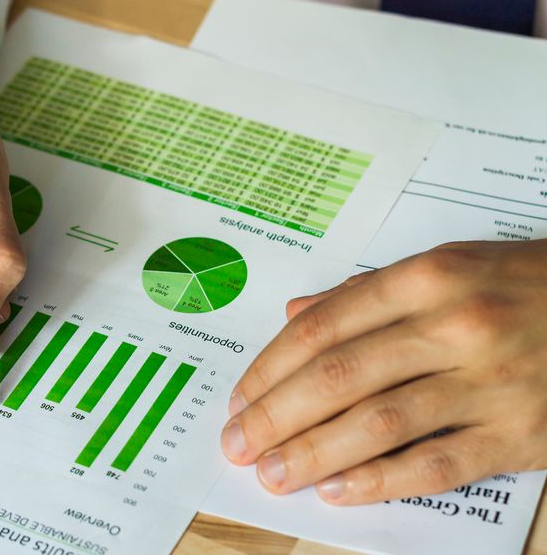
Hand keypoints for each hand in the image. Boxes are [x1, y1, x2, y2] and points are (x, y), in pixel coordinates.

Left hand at [221, 240, 546, 504]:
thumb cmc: (523, 284)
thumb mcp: (446, 264)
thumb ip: (364, 292)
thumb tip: (294, 312)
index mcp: (426, 278)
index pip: (323, 327)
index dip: (270, 367)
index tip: (240, 396)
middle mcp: (452, 326)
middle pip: (339, 376)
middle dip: (275, 415)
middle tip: (238, 442)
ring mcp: (488, 382)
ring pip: (379, 423)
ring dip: (314, 453)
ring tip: (272, 474)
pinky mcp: (520, 433)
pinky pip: (438, 464)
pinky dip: (382, 481)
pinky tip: (339, 491)